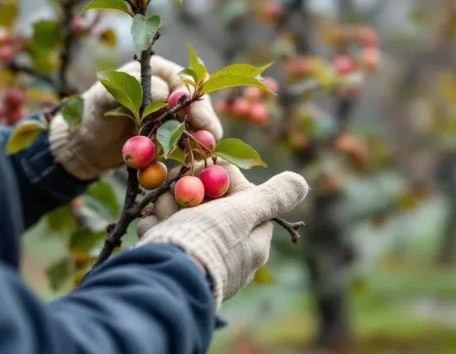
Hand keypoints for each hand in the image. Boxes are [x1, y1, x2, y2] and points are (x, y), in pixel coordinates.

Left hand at [48, 56, 222, 179]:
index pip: (185, 82)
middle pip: (198, 103)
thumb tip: (164, 91)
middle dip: (204, 121)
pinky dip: (191, 151)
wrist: (86, 145)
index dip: (194, 102)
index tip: (197, 119)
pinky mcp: (173, 136)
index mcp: (158, 71)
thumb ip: (133, 88)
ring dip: (200, 138)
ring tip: (202, 154)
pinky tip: (192, 161)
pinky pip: (188, 141)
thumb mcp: (107, 98)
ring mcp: (174, 114)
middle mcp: (170, 89)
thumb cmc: (91, 115)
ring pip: (197, 123)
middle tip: (210, 139)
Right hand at [136, 162, 308, 308]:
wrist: (166, 280)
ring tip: (163, 213)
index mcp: (254, 241)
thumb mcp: (245, 212)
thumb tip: (302, 183)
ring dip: (170, 208)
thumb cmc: (209, 242)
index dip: (219, 180)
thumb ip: (272, 197)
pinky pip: (167, 237)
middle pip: (210, 205)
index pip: (240, 195)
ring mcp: (202, 261)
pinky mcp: (175, 266)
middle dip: (189, 194)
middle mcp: (231, 254)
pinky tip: (154, 230)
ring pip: (184, 218)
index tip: (201, 174)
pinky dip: (158, 229)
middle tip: (176, 192)